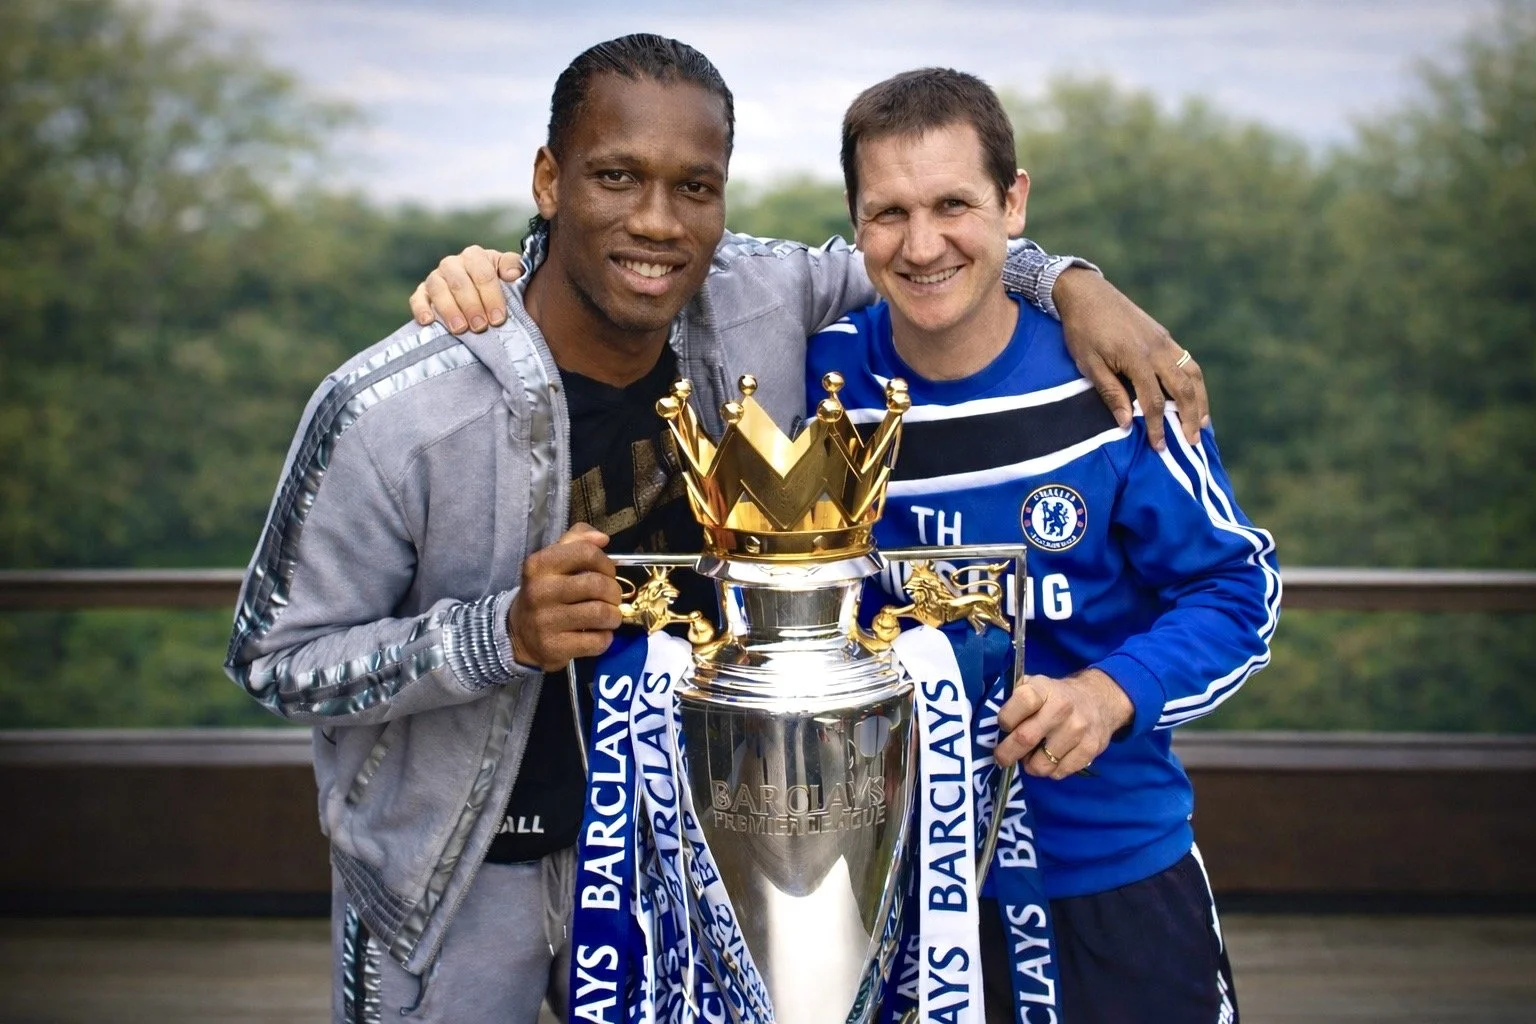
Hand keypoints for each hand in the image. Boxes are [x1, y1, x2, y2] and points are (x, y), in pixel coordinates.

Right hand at [409, 245, 524, 333]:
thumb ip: (515, 268)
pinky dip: (421, 309)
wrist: (482, 299)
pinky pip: (417, 298)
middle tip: (480, 327)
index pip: (483, 274)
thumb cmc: (500, 287)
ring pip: (438, 289)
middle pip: (460, 283)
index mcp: (475, 256)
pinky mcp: (422, 293)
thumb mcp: (511, 275)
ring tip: (460, 329)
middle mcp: (452, 264)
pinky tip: (429, 321)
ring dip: (449, 309)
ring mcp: (436, 278)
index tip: (498, 319)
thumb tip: (512, 274)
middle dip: (471, 306)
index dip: (491, 297)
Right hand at [507, 524, 622, 670]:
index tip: (607, 573)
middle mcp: (540, 591)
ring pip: (601, 613)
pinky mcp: (554, 647)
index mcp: (539, 565)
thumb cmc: (545, 591)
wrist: (517, 633)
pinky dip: (605, 638)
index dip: (606, 563)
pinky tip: (598, 634)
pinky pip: (597, 641)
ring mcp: (545, 621)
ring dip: (614, 616)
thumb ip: (577, 540)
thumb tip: (602, 538)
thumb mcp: (553, 560)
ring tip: (609, 616)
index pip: (586, 553)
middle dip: (614, 591)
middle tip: (612, 598)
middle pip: (598, 584)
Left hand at [993, 669, 1133, 779]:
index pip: (1019, 702)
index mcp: (1044, 689)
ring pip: (1040, 764)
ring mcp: (1078, 730)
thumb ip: (1012, 698)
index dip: (1005, 719)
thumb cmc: (1055, 696)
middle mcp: (1062, 708)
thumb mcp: (1034, 685)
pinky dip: (1050, 770)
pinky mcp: (1090, 749)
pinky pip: (1058, 773)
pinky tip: (1051, 757)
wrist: (1099, 700)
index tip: (1003, 726)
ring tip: (1032, 755)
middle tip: (1002, 757)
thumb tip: (987, 722)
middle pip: (1025, 739)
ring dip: (1030, 765)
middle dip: (1006, 753)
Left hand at [1053, 268, 1208, 450]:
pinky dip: (1195, 381)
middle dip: (1190, 417)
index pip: (1153, 401)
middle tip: (1193, 442)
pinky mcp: (1164, 335)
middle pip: (1183, 389)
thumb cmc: (1083, 331)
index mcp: (1137, 359)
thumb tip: (1125, 424)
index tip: (1159, 447)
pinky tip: (1194, 394)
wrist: (1087, 293)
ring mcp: (1164, 341)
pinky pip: (1187, 361)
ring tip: (1203, 422)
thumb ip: (1110, 393)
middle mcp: (1157, 349)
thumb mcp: (1089, 364)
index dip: (1156, 427)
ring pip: (1192, 373)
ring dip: (1200, 399)